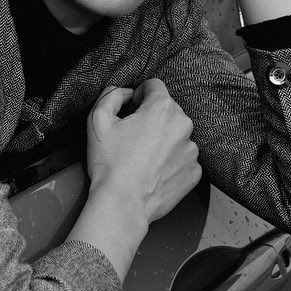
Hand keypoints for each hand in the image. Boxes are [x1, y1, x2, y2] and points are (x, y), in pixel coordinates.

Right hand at [85, 79, 201, 225]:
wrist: (122, 204)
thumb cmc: (110, 164)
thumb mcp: (97, 120)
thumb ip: (111, 95)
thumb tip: (125, 93)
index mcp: (162, 108)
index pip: (154, 85)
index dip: (138, 95)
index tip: (131, 110)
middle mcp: (183, 126)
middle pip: (167, 110)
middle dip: (151, 118)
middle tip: (132, 137)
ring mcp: (191, 150)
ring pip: (176, 134)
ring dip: (162, 140)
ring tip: (142, 157)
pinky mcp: (194, 171)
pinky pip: (182, 157)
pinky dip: (170, 160)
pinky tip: (153, 170)